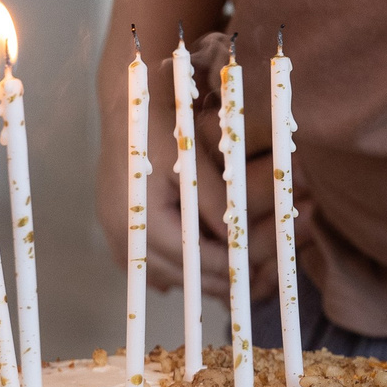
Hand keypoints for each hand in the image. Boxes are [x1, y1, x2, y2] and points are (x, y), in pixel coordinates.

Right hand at [136, 72, 281, 301]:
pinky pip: (158, 266)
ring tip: (244, 264)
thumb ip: (215, 200)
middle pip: (187, 278)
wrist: (127, 108)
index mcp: (144, 223)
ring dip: (208, 274)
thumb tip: (239, 240)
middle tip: (264, 271)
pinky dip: (185, 265)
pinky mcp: (122, 237)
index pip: (198, 262)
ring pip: (174, 277)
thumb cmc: (162, 125)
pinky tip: (209, 253)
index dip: (234, 266)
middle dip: (227, 276)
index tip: (265, 264)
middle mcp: (128, 241)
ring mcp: (121, 242)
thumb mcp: (192, 160)